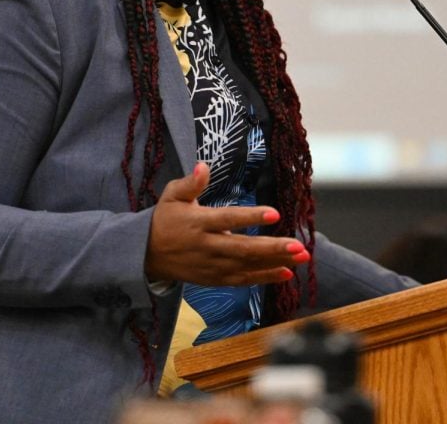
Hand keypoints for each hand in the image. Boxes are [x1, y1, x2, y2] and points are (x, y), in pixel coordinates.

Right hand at [144, 162, 309, 285]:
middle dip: (272, 248)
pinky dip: (264, 278)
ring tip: (301, 258)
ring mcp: (211, 265)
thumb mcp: (171, 195)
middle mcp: (206, 246)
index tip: (274, 213)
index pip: (227, 219)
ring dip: (275, 263)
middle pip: (243, 248)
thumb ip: (190, 183)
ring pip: (246, 266)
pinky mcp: (214, 279)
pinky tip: (286, 273)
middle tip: (299, 246)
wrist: (146, 254)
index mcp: (197, 222)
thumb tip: (203, 166)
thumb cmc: (164, 219)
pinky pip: (242, 280)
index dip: (250, 217)